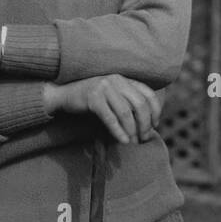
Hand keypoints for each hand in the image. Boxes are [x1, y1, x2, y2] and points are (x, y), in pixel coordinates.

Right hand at [45, 74, 163, 144]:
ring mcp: (104, 87)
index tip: (155, 125)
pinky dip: (118, 131)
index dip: (156, 111)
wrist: (64, 94)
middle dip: (145, 124)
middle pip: (140, 104)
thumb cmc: (92, 99)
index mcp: (124, 79)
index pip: (149, 94)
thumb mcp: (113, 95)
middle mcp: (116, 80)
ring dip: (132, 130)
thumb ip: (128, 101)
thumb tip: (148, 122)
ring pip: (126, 112)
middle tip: (143, 137)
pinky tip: (123, 141)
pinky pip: (110, 118)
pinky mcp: (93, 98)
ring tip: (133, 142)